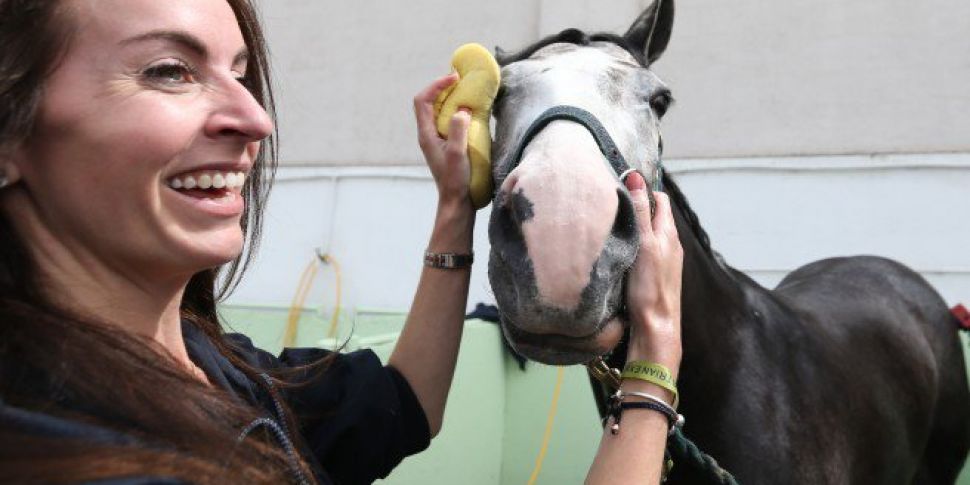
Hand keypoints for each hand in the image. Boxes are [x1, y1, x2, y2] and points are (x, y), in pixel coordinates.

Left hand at [413, 73, 472, 209]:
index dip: (436, 85)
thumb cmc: (456, 180)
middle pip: (430, 101)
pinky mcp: (447, 142)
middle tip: (463, 80)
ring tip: (468, 91)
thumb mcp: (458, 154)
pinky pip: (449, 119)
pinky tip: (472, 111)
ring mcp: (437, 138)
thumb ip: (458, 130)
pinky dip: (458, 110)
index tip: (454, 78)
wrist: (456, 201)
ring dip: (452, 97)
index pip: (423, 100)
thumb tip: (462, 109)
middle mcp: (429, 133)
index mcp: (426, 134)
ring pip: (440, 110)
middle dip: (444, 87)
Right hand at [623, 171, 683, 369]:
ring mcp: (663, 262)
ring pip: (647, 234)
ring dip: (632, 228)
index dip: (642, 190)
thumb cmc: (650, 288)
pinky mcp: (653, 277)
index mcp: (669, 233)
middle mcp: (669, 245)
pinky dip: (631, 246)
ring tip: (611, 229)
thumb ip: (639, 211)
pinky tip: (618, 254)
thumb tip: (635, 178)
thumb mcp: (644, 243)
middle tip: (611, 208)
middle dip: (634, 208)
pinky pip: (643, 251)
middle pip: (652, 216)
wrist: (655, 329)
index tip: (620, 190)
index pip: (659, 199)